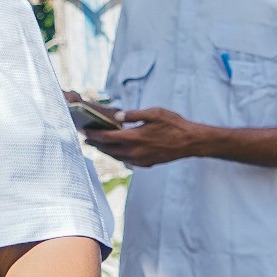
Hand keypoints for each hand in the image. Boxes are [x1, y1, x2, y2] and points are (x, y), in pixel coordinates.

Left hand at [80, 106, 207, 168]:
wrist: (191, 142)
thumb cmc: (174, 124)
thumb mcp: (154, 113)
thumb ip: (134, 114)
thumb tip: (118, 115)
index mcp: (135, 137)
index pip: (107, 137)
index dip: (94, 134)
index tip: (84, 130)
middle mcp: (135, 151)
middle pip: (108, 149)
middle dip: (96, 143)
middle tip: (86, 137)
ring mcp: (141, 160)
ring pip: (116, 157)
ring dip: (105, 151)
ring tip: (97, 144)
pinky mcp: (146, 164)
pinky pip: (127, 160)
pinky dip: (118, 155)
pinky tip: (116, 150)